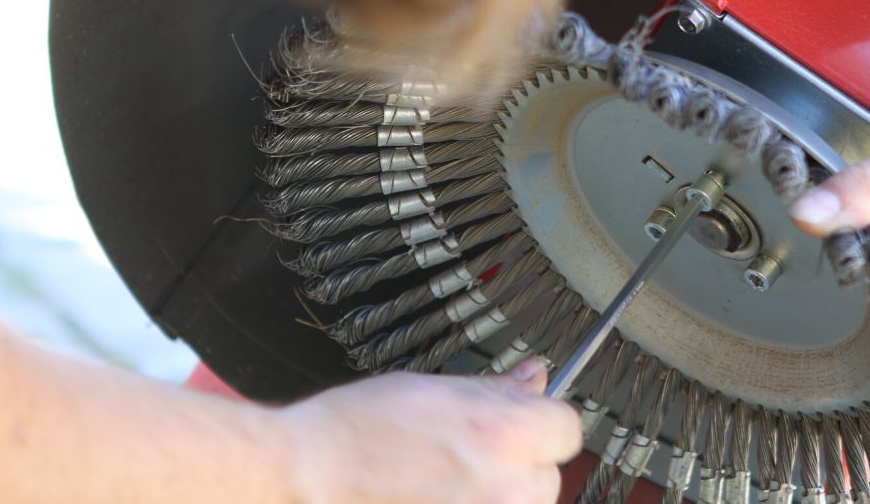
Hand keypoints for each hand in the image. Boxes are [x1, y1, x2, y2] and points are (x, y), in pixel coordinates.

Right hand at [277, 358, 581, 503]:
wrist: (302, 480)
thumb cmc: (358, 433)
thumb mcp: (436, 390)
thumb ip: (497, 390)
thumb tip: (537, 377)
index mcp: (508, 433)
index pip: (567, 428)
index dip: (539, 423)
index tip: (517, 428)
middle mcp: (510, 487)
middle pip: (547, 476)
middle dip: (517, 465)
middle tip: (465, 460)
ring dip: (498, 497)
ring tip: (444, 489)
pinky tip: (436, 501)